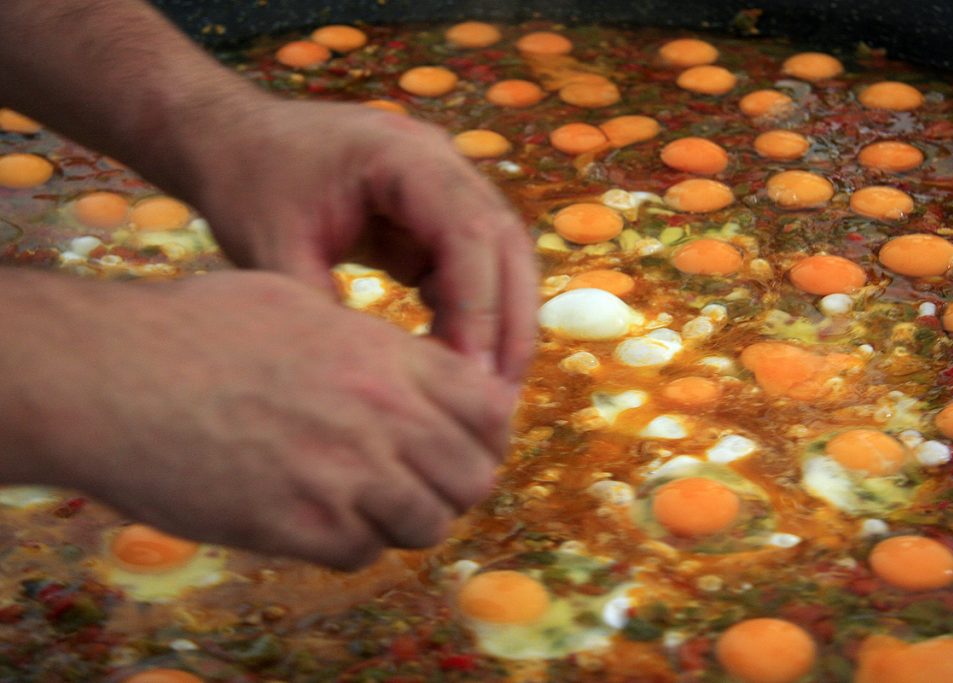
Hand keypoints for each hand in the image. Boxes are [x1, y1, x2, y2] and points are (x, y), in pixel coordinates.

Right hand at [38, 271, 514, 568]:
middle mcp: (381, 417)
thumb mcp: (299, 304)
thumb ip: (368, 342)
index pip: (490, 407)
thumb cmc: (194, 328)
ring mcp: (344, 476)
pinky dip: (354, 542)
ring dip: (408, 518)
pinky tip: (320, 517)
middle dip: (458, 483)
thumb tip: (410, 369)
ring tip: (371, 502)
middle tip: (426, 481)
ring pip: (428, 523)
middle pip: (474, 475)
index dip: (487, 430)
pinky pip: (364, 553)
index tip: (466, 440)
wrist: (112, 374)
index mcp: (387, 358)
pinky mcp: (300, 527)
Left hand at [177, 96, 536, 382]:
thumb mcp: (273, 250)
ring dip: (498, 319)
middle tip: (500, 395)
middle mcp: (437, 160)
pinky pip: (470, 261)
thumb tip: (380, 383)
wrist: (231, 136)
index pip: (468, 231)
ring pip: (499, 252)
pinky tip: (452, 355)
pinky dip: (470, 309)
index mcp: (400, 155)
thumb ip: (324, 311)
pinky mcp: (431, 211)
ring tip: (486, 387)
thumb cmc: (246, 183)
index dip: (479, 306)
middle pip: (504, 241)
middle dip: (508, 321)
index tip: (472, 376)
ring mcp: (441, 181)